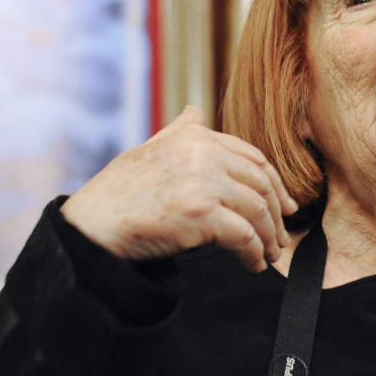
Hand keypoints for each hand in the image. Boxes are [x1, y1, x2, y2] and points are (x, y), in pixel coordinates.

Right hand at [61, 107, 298, 271]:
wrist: (89, 228)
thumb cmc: (116, 196)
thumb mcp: (147, 152)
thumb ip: (177, 132)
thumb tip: (195, 111)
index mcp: (194, 137)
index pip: (252, 157)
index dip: (275, 184)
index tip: (285, 205)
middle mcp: (202, 153)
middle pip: (261, 183)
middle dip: (277, 213)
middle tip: (282, 236)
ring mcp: (203, 181)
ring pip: (258, 210)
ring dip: (269, 237)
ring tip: (269, 255)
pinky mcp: (201, 213)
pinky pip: (244, 236)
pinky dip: (254, 253)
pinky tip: (253, 265)